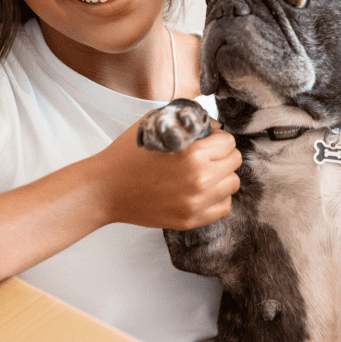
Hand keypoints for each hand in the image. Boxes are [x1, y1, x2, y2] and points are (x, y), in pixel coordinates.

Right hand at [96, 116, 241, 230]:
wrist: (106, 189)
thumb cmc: (127, 155)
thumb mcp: (156, 125)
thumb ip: (188, 121)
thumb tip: (215, 126)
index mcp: (193, 154)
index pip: (229, 142)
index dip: (217, 138)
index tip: (207, 141)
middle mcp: (199, 180)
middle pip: (234, 162)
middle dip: (222, 155)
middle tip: (207, 155)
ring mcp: (196, 203)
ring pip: (233, 185)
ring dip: (222, 176)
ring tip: (204, 173)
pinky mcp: (190, 220)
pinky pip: (223, 208)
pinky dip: (217, 198)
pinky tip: (202, 191)